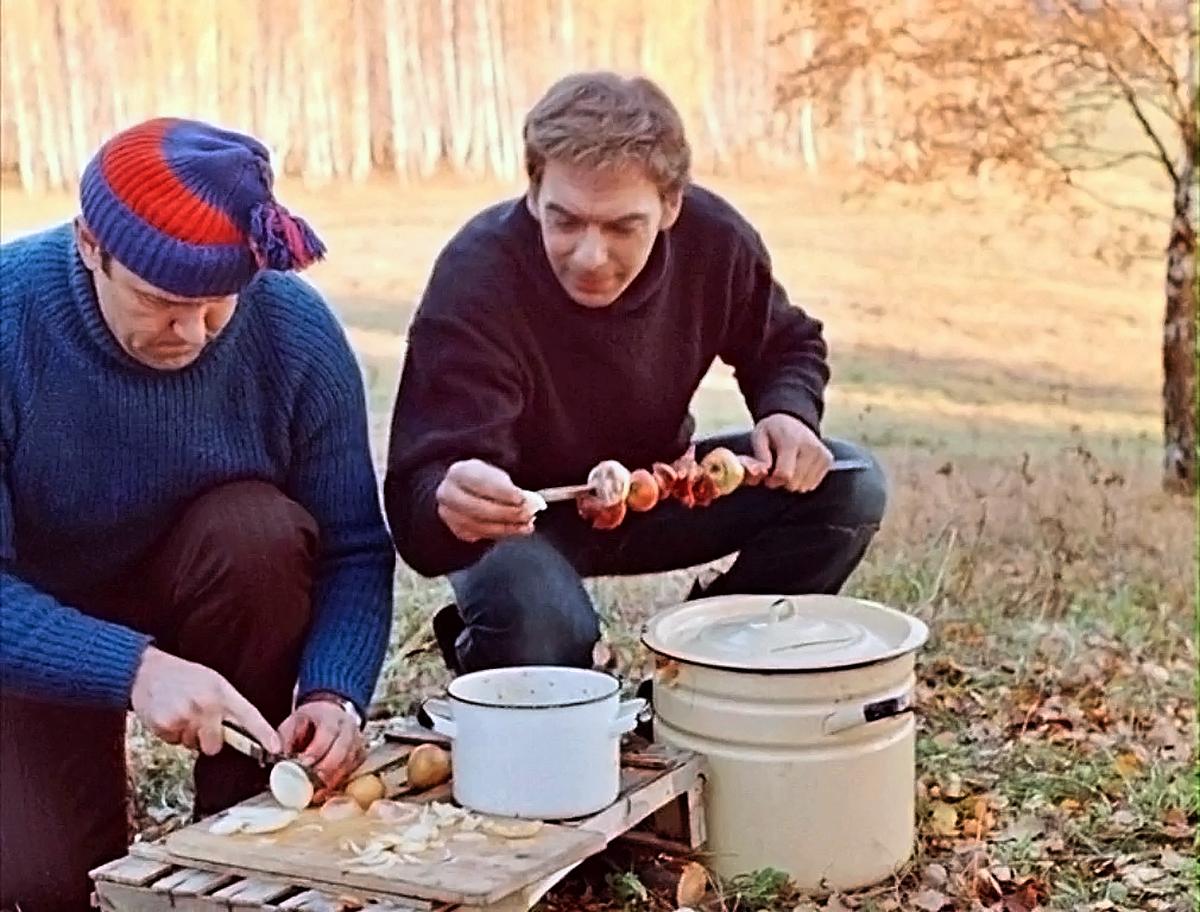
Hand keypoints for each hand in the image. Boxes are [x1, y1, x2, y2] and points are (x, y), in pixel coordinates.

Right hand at [130, 646, 279, 756]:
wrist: (146, 670)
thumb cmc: (185, 676)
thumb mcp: (213, 681)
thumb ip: (228, 705)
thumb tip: (244, 734)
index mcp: (222, 692)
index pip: (249, 716)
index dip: (264, 734)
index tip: (276, 749)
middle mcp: (205, 705)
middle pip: (215, 746)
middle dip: (209, 740)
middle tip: (199, 719)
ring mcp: (184, 716)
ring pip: (192, 745)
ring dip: (188, 734)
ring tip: (181, 711)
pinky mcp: (164, 725)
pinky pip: (174, 742)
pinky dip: (171, 733)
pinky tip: (168, 714)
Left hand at [278, 697, 365, 791]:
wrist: (332, 713)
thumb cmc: (310, 720)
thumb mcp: (293, 721)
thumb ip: (285, 738)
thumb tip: (278, 756)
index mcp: (331, 716)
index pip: (327, 734)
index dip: (315, 752)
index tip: (301, 766)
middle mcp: (349, 729)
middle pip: (342, 752)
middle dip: (325, 771)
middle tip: (309, 787)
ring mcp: (357, 742)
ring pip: (348, 765)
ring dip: (331, 781)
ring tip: (314, 795)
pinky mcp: (360, 756)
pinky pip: (351, 772)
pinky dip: (338, 783)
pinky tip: (324, 792)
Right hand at [436, 459, 534, 542]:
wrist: (466, 492)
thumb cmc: (487, 481)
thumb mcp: (497, 475)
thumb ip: (511, 487)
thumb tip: (532, 502)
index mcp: (459, 472)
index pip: (479, 482)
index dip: (502, 491)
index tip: (521, 498)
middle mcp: (448, 494)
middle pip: (477, 508)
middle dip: (507, 512)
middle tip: (528, 513)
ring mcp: (450, 515)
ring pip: (480, 525)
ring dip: (507, 527)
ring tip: (527, 524)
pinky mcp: (458, 531)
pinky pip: (482, 535)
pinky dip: (503, 533)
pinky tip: (517, 529)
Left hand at [751, 413, 832, 492]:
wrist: (793, 420)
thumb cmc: (772, 431)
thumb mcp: (758, 437)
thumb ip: (760, 456)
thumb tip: (764, 472)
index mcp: (792, 441)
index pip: (785, 474)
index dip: (773, 481)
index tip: (767, 477)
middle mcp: (811, 447)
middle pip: (794, 483)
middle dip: (782, 482)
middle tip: (777, 470)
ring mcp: (822, 454)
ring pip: (804, 487)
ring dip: (793, 482)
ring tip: (788, 467)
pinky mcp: (828, 460)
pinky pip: (812, 484)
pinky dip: (803, 480)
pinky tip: (798, 468)